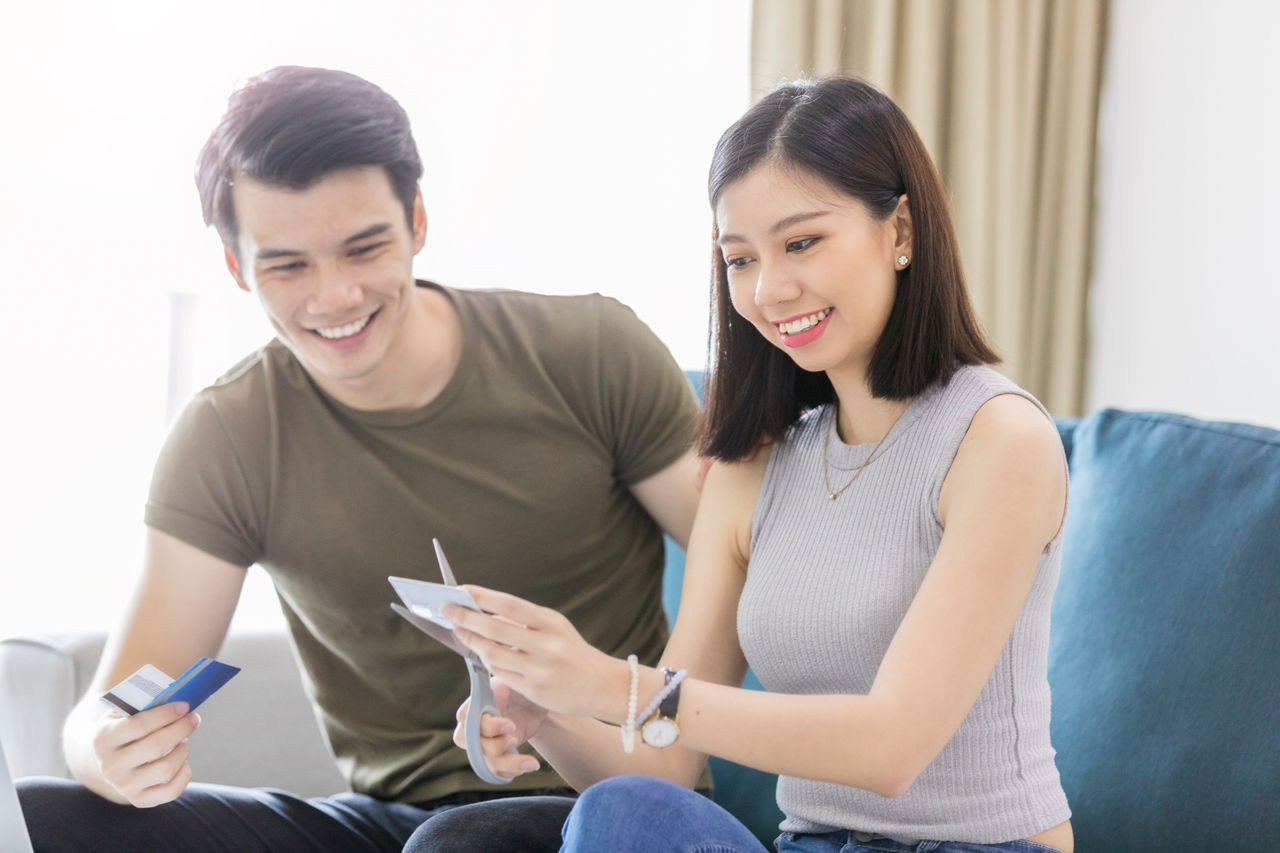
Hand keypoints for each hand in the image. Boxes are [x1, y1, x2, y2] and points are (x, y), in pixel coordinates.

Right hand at [91, 702, 200, 806]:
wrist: (106, 758)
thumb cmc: (124, 727)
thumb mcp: (125, 711)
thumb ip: (145, 703)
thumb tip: (180, 694)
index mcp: (102, 738)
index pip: (140, 725)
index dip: (167, 714)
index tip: (185, 706)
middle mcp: (109, 766)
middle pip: (156, 746)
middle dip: (181, 729)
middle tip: (193, 719)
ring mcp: (123, 786)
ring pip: (166, 768)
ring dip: (183, 750)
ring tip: (183, 739)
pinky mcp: (139, 800)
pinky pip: (171, 791)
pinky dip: (184, 773)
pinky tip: (182, 761)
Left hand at [444, 587, 627, 721]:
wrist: (600, 685)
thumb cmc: (570, 652)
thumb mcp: (553, 628)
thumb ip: (523, 622)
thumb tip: (485, 613)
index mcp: (551, 623)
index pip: (510, 605)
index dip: (482, 597)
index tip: (460, 591)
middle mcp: (546, 645)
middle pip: (496, 630)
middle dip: (466, 619)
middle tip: (447, 610)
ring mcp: (540, 670)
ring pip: (493, 655)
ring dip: (473, 642)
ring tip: (462, 632)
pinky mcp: (535, 691)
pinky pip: (502, 675)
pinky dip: (488, 663)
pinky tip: (482, 655)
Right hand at [453, 678, 546, 779]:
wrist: (536, 698)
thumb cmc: (521, 682)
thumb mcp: (512, 678)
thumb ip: (502, 679)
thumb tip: (499, 658)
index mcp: (476, 703)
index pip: (466, 719)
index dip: (485, 726)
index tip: (509, 724)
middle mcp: (476, 724)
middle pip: (472, 744)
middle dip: (492, 746)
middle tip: (513, 739)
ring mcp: (486, 741)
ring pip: (486, 761)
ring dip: (507, 763)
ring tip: (529, 762)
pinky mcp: (500, 753)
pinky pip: (497, 770)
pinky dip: (513, 771)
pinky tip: (530, 765)